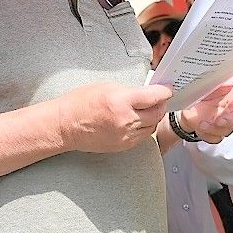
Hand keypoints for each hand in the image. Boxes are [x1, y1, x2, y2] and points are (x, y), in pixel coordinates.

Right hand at [57, 82, 171, 153]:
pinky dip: (144, 128)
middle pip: (157, 113)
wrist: (66, 125)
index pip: (154, 97)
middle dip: (161, 104)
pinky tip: (138, 121)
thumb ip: (130, 91)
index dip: (164, 91)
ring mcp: (125, 135)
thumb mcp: (107, 87)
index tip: (167, 89)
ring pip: (152, 126)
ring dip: (153, 117)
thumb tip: (147, 93)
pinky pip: (142, 137)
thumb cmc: (80, 103)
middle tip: (159, 98)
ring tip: (147, 109)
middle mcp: (125, 120)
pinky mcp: (123, 146)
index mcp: (121, 101)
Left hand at [179, 76, 232, 142]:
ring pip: (229, 130)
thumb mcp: (210, 76)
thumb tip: (219, 70)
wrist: (186, 98)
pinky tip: (201, 126)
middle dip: (232, 120)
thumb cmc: (202, 84)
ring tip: (203, 122)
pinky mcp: (216, 131)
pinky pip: (216, 137)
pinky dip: (207, 133)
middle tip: (220, 119)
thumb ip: (218, 76)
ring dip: (216, 128)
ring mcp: (227, 120)